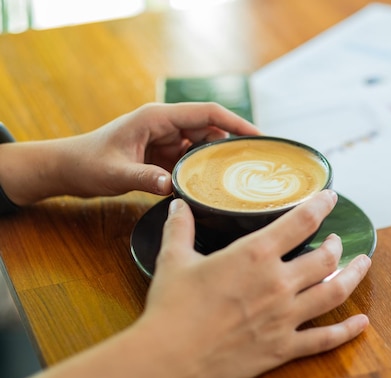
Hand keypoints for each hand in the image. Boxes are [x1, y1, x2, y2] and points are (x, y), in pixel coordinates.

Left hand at [64, 102, 260, 197]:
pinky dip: (203, 169)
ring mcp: (165, 140)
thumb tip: (173, 187)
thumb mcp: (115, 172)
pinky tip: (215, 184)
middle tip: (255, 161)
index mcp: (157, 118)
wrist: (68, 168)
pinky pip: (191, 159)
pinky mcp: (163, 155)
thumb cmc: (88, 163)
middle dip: (232, 142)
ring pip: (203, 145)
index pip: (205, 112)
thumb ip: (144, 178)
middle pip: (210, 128)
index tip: (257, 135)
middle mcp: (165, 125)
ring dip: (218, 158)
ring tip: (240, 175)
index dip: (234, 121)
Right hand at [139, 189, 370, 377]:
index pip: (301, 221)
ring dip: (353, 277)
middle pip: (326, 258)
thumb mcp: (173, 260)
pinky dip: (347, 331)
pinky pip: (324, 339)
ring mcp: (285, 317)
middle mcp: (278, 283)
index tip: (329, 197)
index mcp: (255, 255)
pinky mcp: (283, 347)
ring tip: (362, 264)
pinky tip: (362, 323)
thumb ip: (180, 230)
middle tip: (337, 240)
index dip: (320, 205)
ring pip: (335, 293)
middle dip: (337, 245)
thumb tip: (179, 207)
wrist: (169, 357)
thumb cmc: (171, 307)